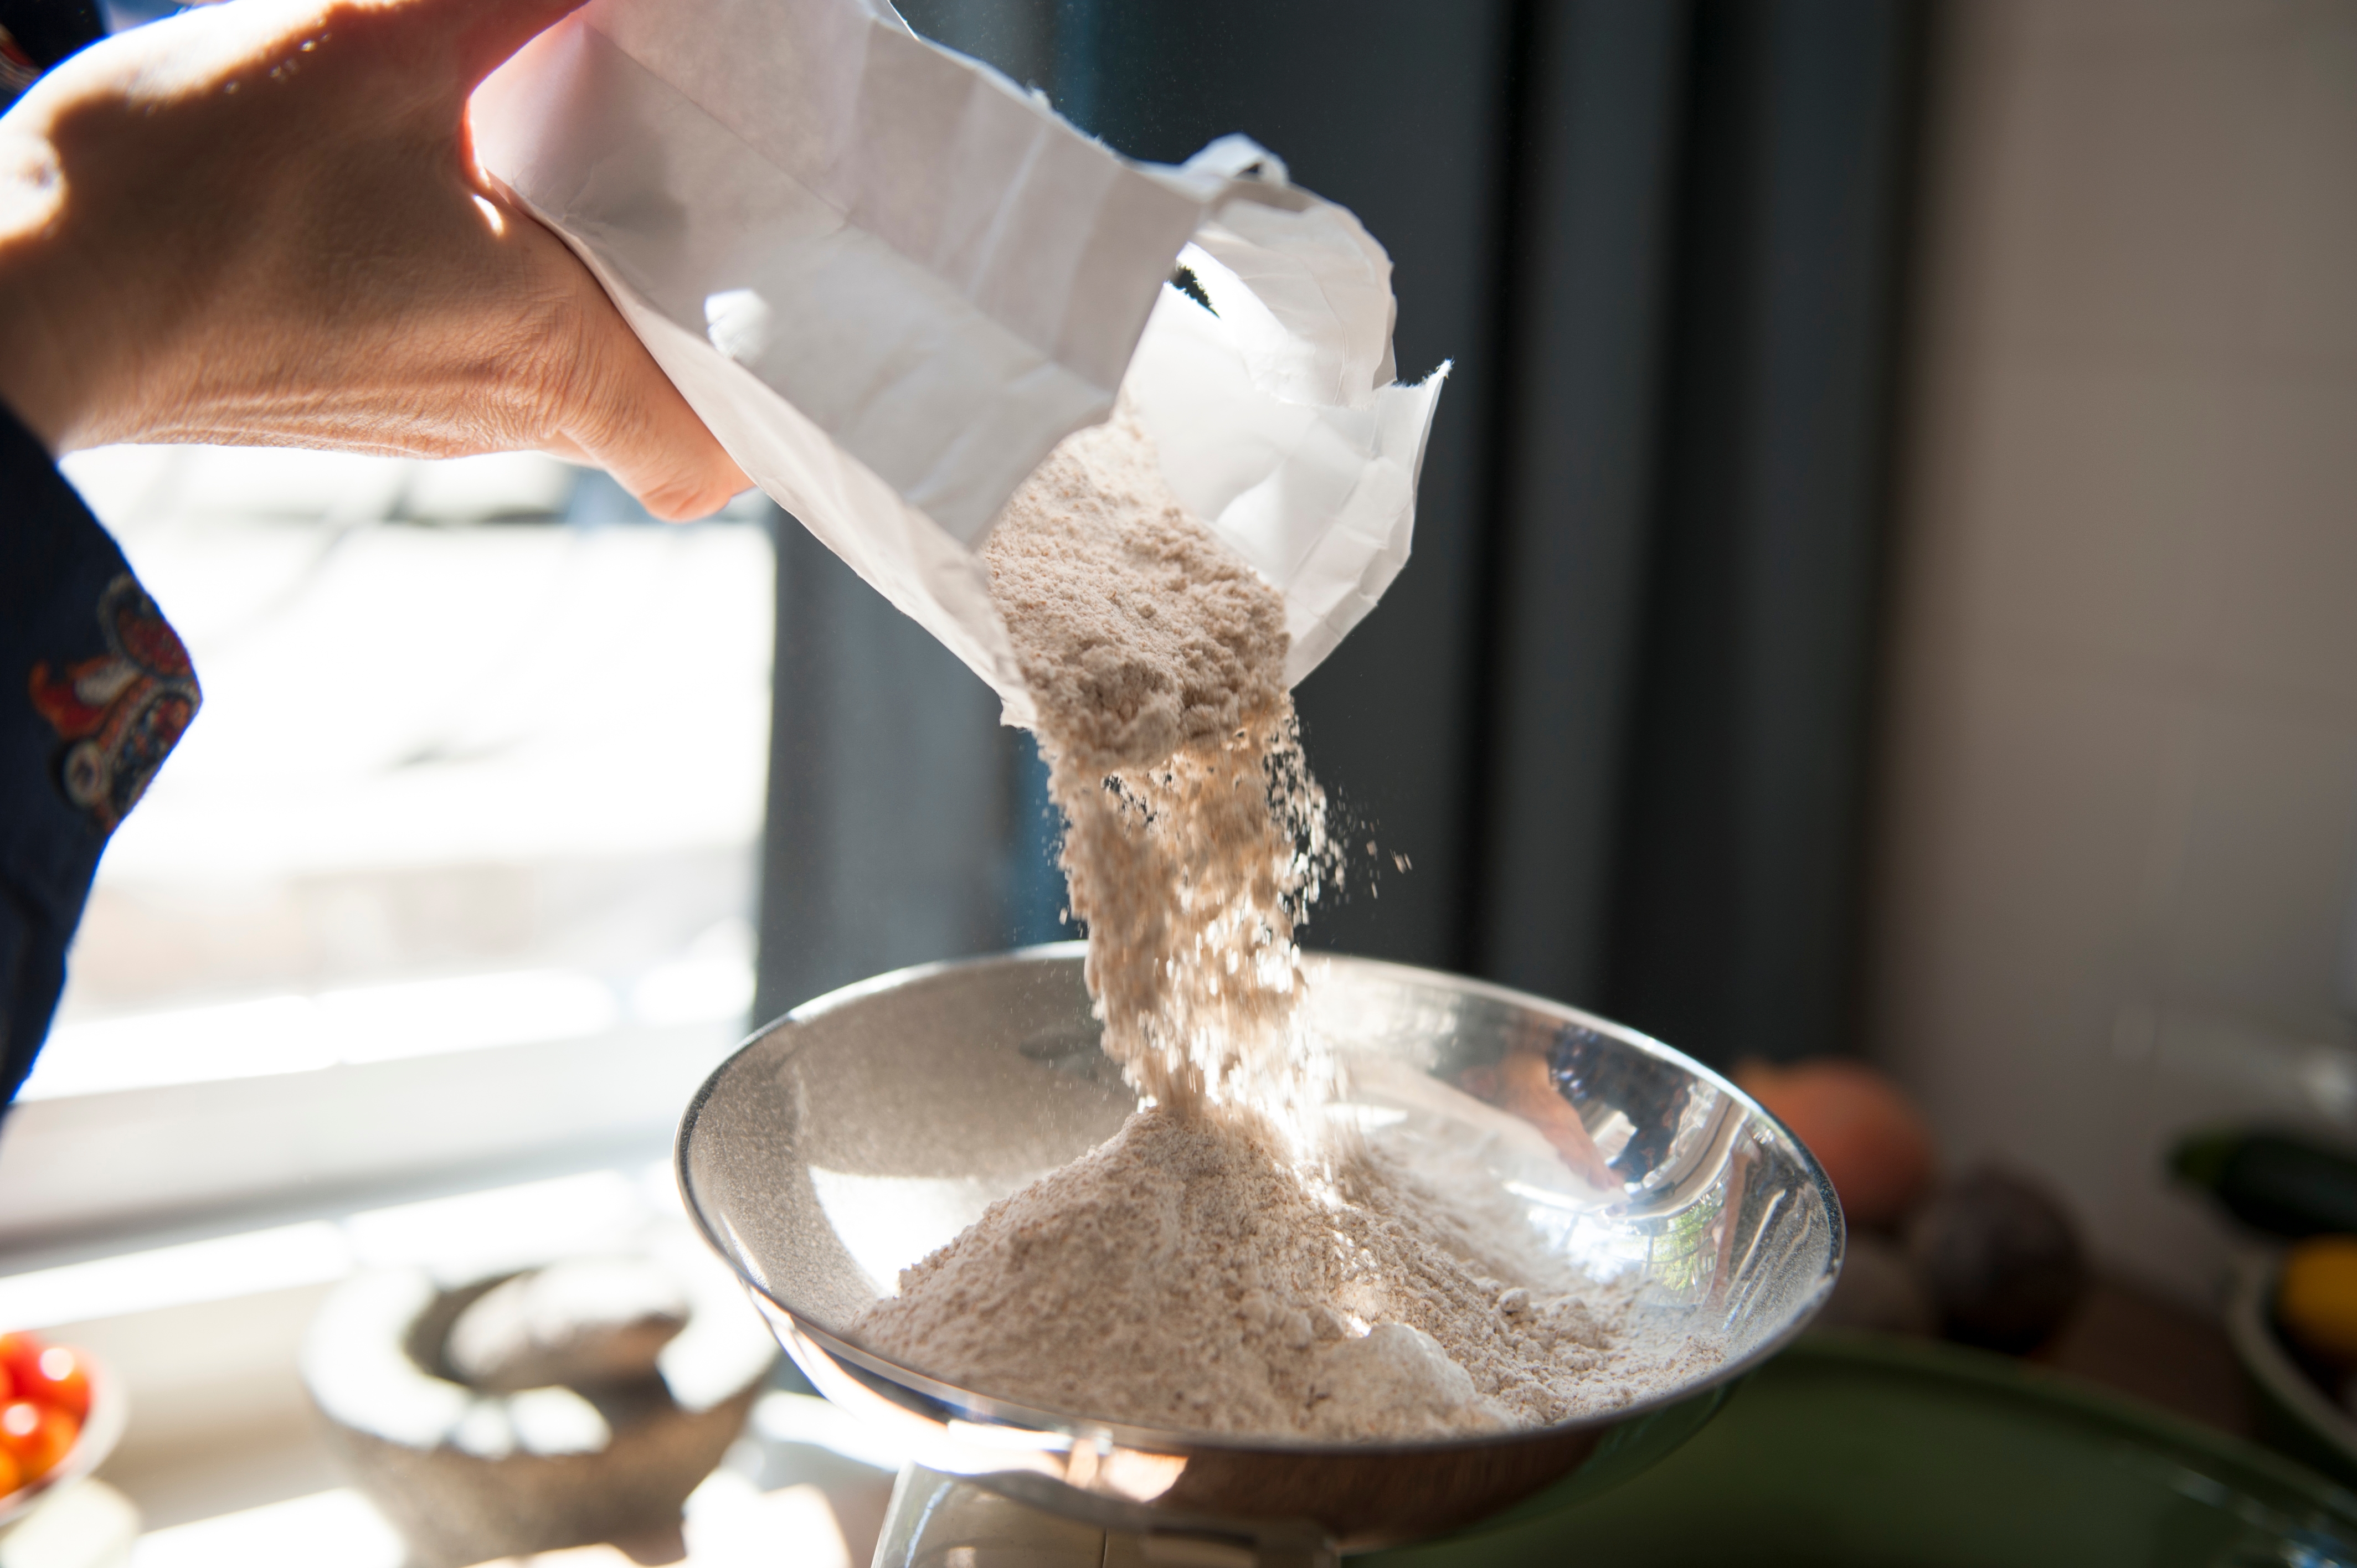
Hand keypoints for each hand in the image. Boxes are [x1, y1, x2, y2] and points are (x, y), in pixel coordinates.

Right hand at [0, 0, 749, 519]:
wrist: (18, 299)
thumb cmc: (187, 199)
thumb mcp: (366, 50)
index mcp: (549, 358)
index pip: (712, 456)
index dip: (764, 402)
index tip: (781, 310)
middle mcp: (500, 414)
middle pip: (652, 392)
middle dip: (688, 297)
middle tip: (700, 190)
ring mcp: (422, 415)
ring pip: (561, 360)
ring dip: (592, 276)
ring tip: (598, 166)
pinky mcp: (353, 391)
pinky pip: (474, 346)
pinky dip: (504, 278)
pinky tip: (477, 189)